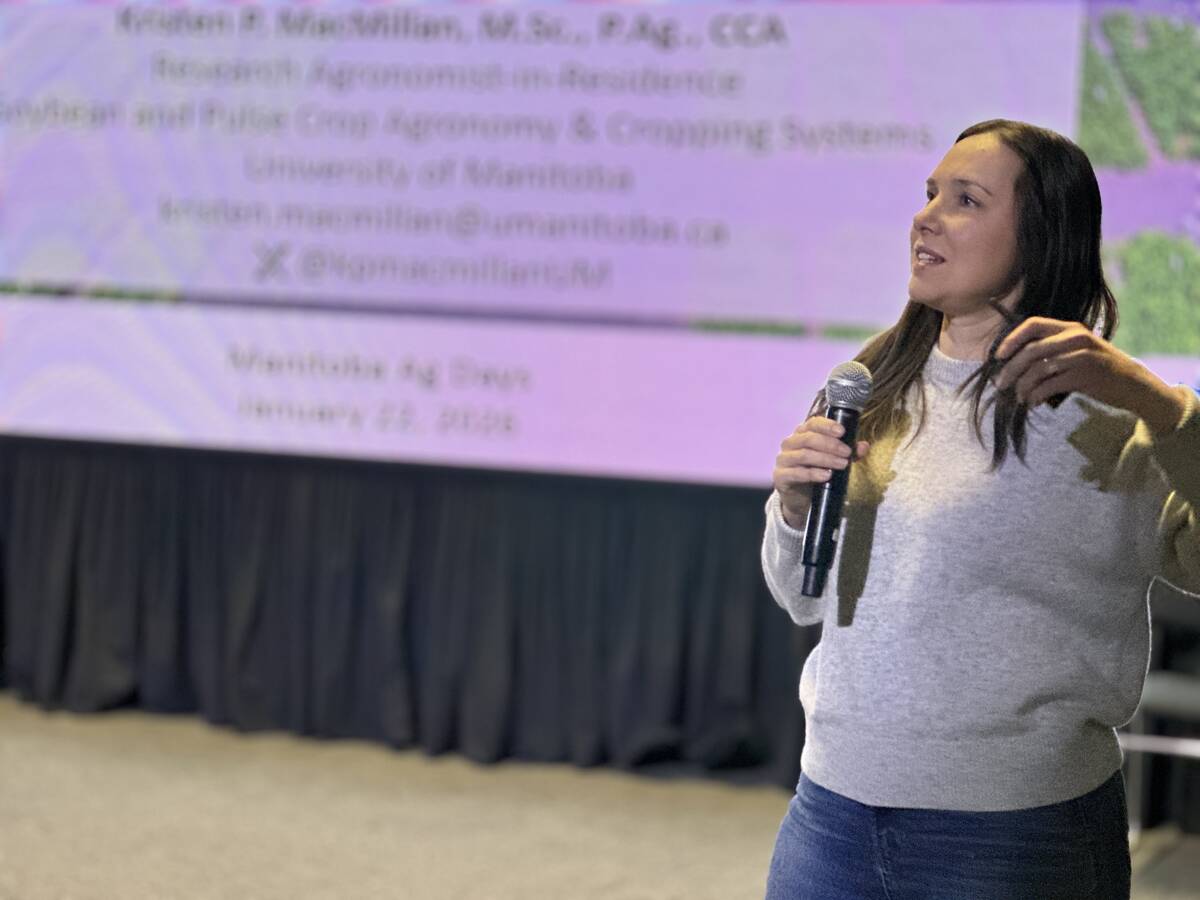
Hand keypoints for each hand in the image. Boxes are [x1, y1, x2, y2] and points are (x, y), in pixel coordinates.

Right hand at [773, 417, 869, 527]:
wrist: (802, 499)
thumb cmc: (818, 473)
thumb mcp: (835, 461)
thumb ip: (849, 452)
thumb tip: (864, 446)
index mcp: (802, 434)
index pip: (812, 423)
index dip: (827, 426)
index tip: (842, 432)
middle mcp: (790, 444)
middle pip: (809, 438)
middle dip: (831, 445)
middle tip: (847, 453)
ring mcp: (783, 460)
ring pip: (804, 454)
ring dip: (826, 459)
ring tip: (842, 464)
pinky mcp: (780, 476)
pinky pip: (796, 473)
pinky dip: (813, 473)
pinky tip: (826, 476)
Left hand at [994, 317, 1189, 433]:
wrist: (1132, 384)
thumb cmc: (1097, 368)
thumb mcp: (1076, 350)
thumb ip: (1051, 349)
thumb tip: (1013, 361)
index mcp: (1070, 327)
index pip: (1032, 324)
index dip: (1011, 339)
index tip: (998, 356)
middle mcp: (1075, 337)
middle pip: (1031, 350)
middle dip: (1010, 369)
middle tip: (1000, 385)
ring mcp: (1081, 356)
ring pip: (1038, 369)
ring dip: (1023, 386)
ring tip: (1020, 397)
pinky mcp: (1085, 376)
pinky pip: (1050, 386)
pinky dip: (1036, 396)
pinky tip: (1033, 402)